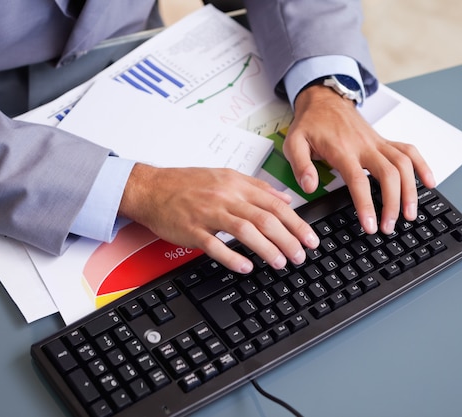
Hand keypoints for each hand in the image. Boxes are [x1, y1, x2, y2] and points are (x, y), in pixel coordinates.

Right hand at [118, 164, 319, 273]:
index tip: (310, 238)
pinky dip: (231, 256)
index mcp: (235, 184)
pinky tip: (246, 266)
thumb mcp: (225, 176)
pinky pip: (214, 244)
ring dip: (266, 248)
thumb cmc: (187, 184)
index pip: (274, 204)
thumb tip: (285, 199)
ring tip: (281, 262)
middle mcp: (225, 197)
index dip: (296, 223)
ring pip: (244, 230)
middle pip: (264, 218)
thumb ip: (256, 187)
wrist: (151, 188)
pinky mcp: (191, 229)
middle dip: (288, 239)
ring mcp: (207, 213)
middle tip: (301, 255)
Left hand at [284, 85, 435, 234]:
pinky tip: (429, 183)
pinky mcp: (384, 141)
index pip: (359, 181)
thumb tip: (310, 187)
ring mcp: (378, 143)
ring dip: (411, 190)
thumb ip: (300, 166)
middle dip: (393, 203)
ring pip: (404, 164)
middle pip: (389, 174)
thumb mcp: (294, 142)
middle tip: (389, 227)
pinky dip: (422, 166)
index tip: (370, 226)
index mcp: (342, 150)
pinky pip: (409, 151)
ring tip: (410, 215)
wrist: (325, 100)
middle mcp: (365, 146)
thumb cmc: (310, 124)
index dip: (367, 205)